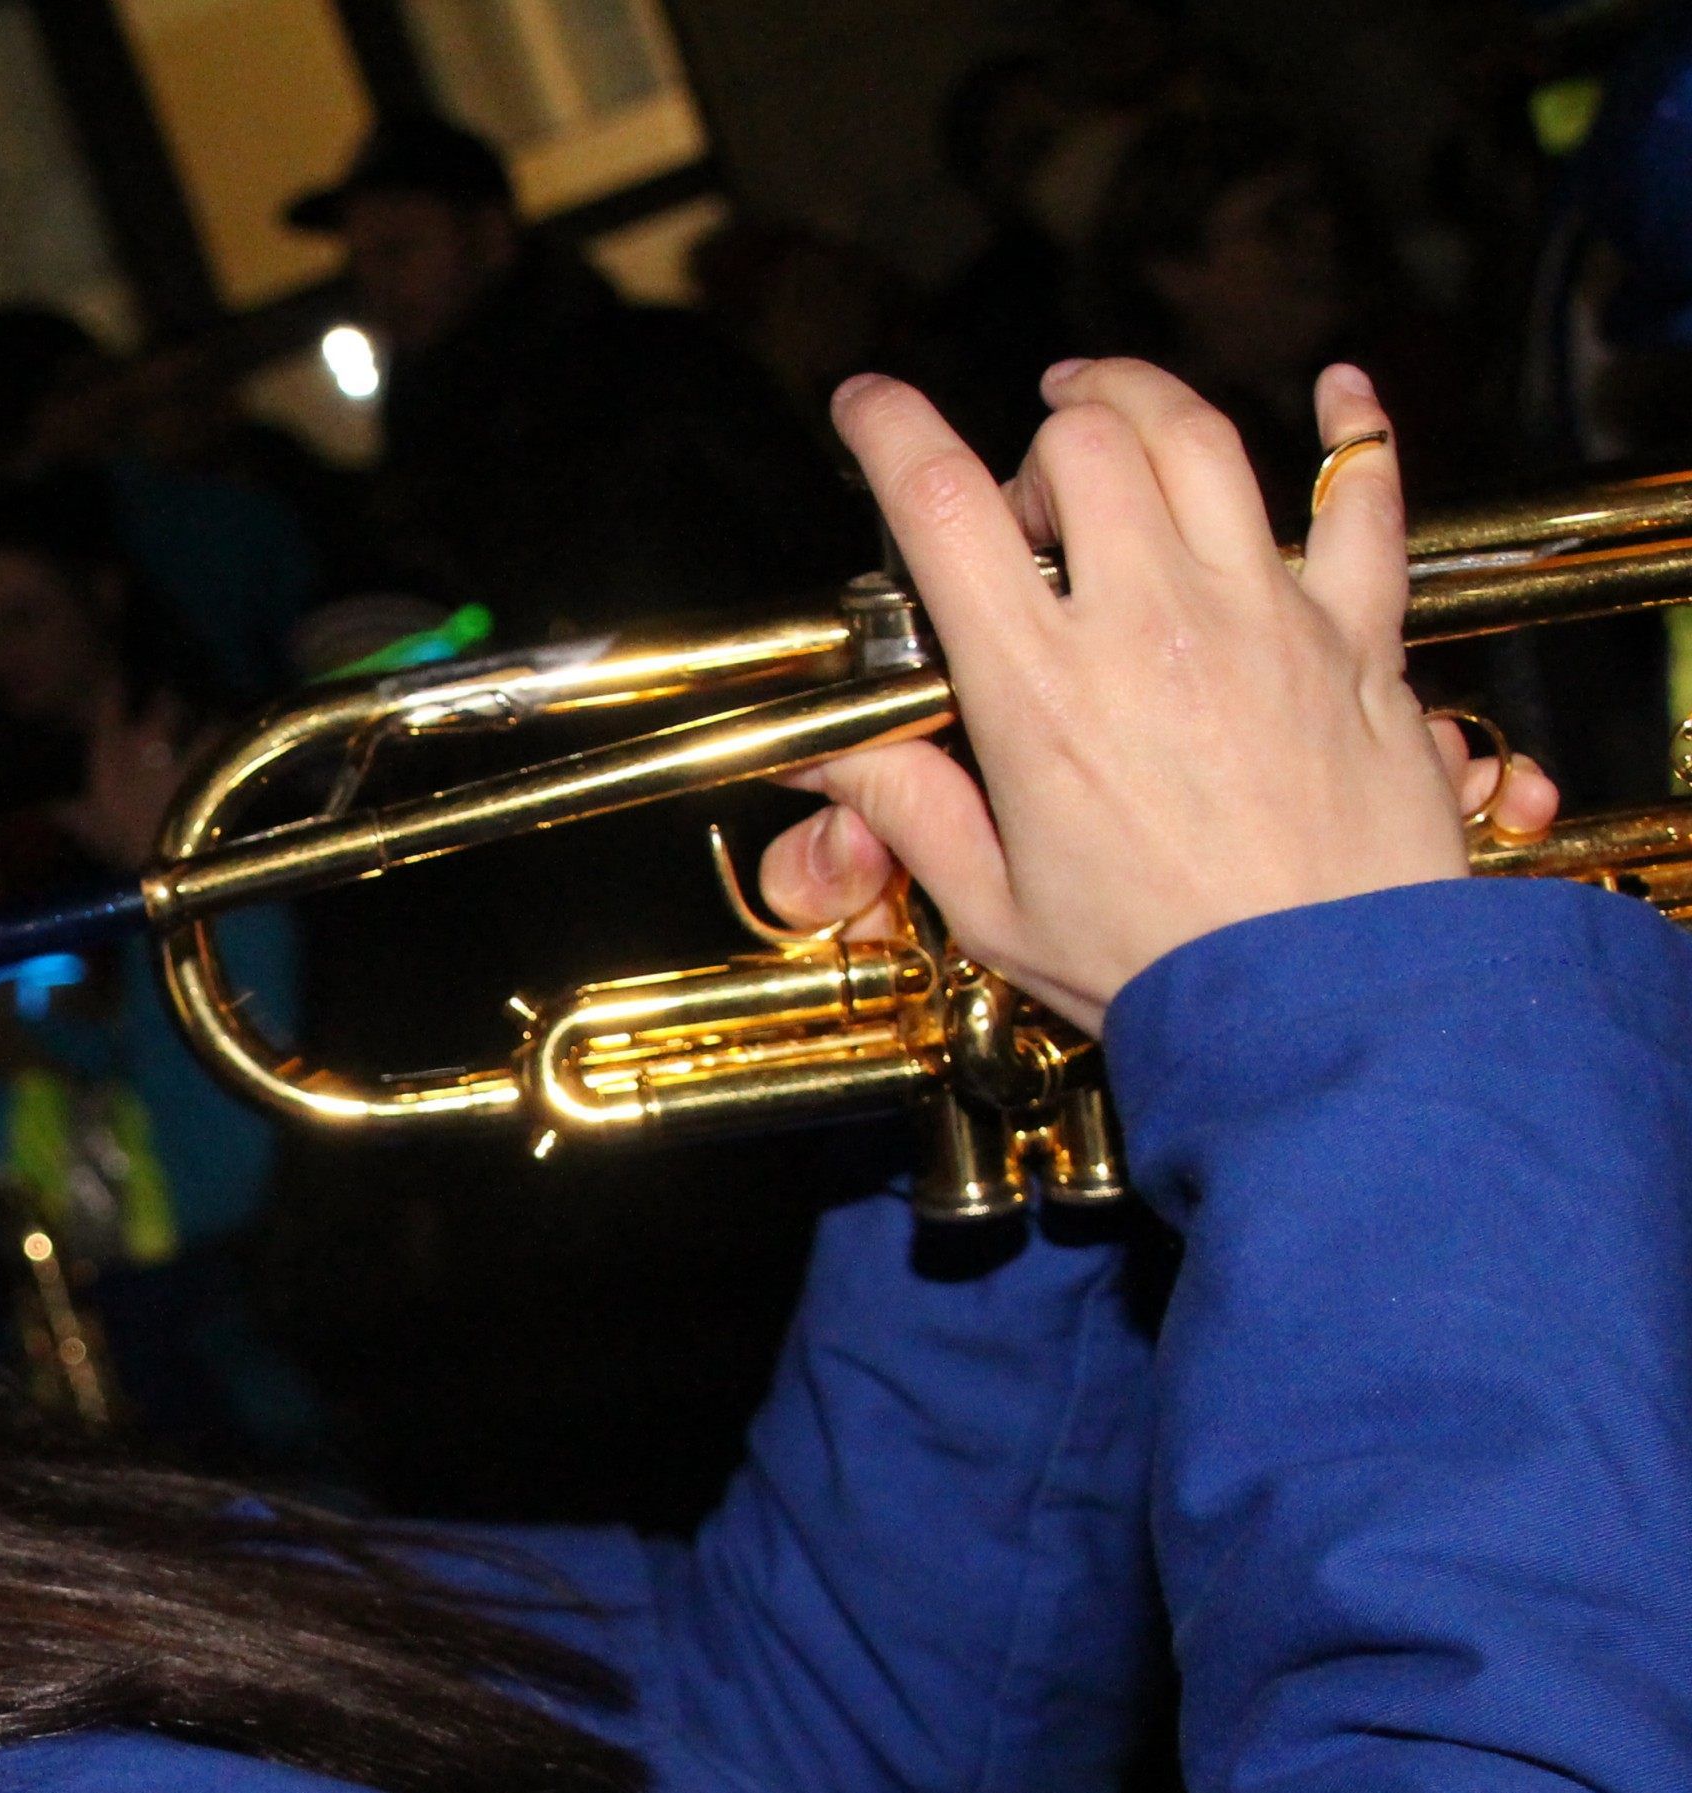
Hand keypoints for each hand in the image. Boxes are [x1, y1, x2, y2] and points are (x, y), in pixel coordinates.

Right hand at [774, 360, 1502, 1032]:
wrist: (1326, 1002)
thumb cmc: (1161, 966)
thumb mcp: (994, 906)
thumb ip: (908, 811)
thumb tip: (826, 762)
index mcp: (1040, 689)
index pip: (941, 505)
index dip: (890, 430)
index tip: (866, 405)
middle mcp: (1150, 623)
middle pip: (1081, 441)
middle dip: (1034, 441)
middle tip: (1024, 502)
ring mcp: (1261, 614)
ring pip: (1198, 439)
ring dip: (1142, 402)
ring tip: (1110, 409)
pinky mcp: (1353, 635)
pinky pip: (1364, 495)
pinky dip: (1350, 431)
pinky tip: (1336, 392)